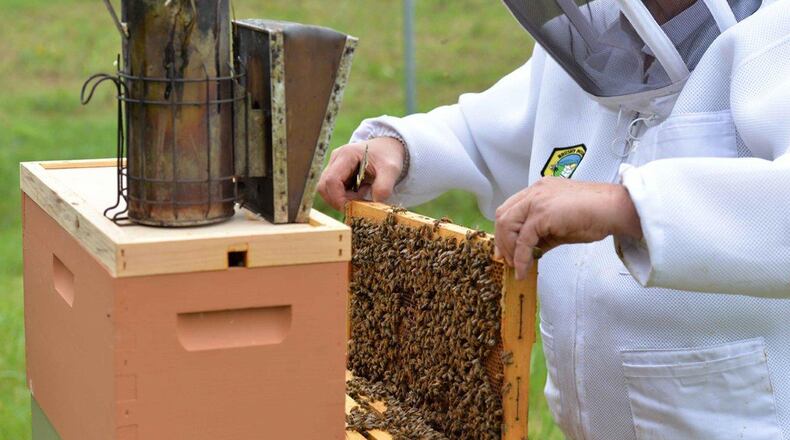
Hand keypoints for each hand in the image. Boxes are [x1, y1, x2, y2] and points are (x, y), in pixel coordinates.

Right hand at [318, 137, 405, 210]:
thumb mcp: (391, 170)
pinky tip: (360, 190)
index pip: (332, 180)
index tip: (353, 208)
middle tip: (359, 202)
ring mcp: (334, 165)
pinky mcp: (336, 172)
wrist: (387, 147)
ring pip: (326, 189)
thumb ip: (384, 187)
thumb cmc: (388, 155)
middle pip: (324, 186)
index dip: (338, 198)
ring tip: (362, 193)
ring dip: (342, 198)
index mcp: (347, 155)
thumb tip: (374, 203)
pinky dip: (344, 196)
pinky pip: (333, 189)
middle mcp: (336, 158)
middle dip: (338, 200)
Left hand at [495, 177, 642, 279]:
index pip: (511, 208)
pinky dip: (520, 257)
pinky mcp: (542, 214)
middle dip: (501, 240)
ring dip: (508, 248)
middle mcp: (534, 191)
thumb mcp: (561, 225)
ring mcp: (537, 200)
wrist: (614, 209)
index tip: (505, 249)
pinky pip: (523, 239)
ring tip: (515, 266)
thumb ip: (543, 234)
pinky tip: (523, 269)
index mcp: (538, 190)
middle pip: (503, 214)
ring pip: (507, 224)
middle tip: (505, 260)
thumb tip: (530, 252)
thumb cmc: (595, 215)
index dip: (504, 230)